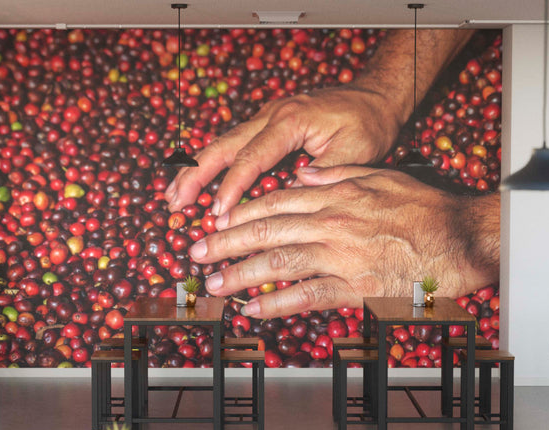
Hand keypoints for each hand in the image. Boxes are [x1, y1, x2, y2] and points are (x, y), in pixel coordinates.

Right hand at [165, 85, 401, 215]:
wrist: (375, 97)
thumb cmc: (368, 123)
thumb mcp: (352, 152)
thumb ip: (320, 175)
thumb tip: (288, 200)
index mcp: (289, 120)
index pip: (251, 157)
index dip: (231, 187)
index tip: (218, 214)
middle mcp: (271, 116)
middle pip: (222, 146)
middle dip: (195, 175)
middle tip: (174, 202)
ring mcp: (266, 119)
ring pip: (222, 144)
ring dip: (196, 169)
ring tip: (173, 195)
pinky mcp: (268, 126)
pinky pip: (233, 145)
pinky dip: (212, 164)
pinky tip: (197, 181)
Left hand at [187, 166, 499, 318]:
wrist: (462, 238)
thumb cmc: (425, 207)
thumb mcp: (381, 176)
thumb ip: (339, 175)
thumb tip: (303, 176)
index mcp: (335, 195)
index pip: (274, 202)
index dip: (240, 212)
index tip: (216, 222)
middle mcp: (331, 222)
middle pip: (265, 231)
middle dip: (224, 243)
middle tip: (196, 253)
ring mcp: (341, 256)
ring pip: (277, 262)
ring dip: (239, 274)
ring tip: (213, 284)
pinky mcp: (354, 287)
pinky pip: (306, 296)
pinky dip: (275, 303)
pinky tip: (252, 309)